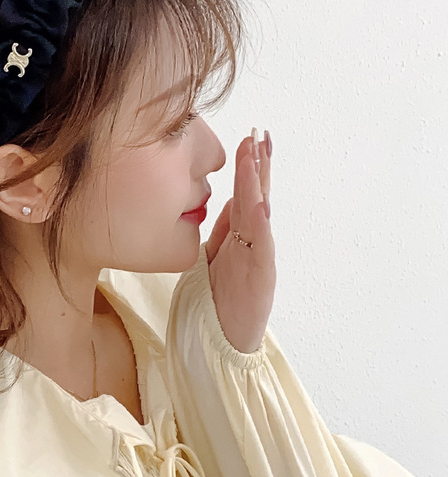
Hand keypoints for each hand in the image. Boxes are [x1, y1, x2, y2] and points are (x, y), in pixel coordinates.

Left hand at [204, 129, 274, 352]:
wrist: (224, 342)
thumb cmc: (218, 300)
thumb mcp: (216, 256)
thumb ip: (226, 229)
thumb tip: (231, 198)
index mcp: (239, 236)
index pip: (245, 194)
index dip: (248, 167)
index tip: (248, 138)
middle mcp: (252, 243)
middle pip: (257, 197)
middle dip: (258, 166)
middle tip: (259, 134)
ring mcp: (258, 259)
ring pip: (259, 215)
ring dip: (259, 185)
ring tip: (258, 157)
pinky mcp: (260, 279)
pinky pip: (260, 248)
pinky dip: (260, 226)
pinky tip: (260, 206)